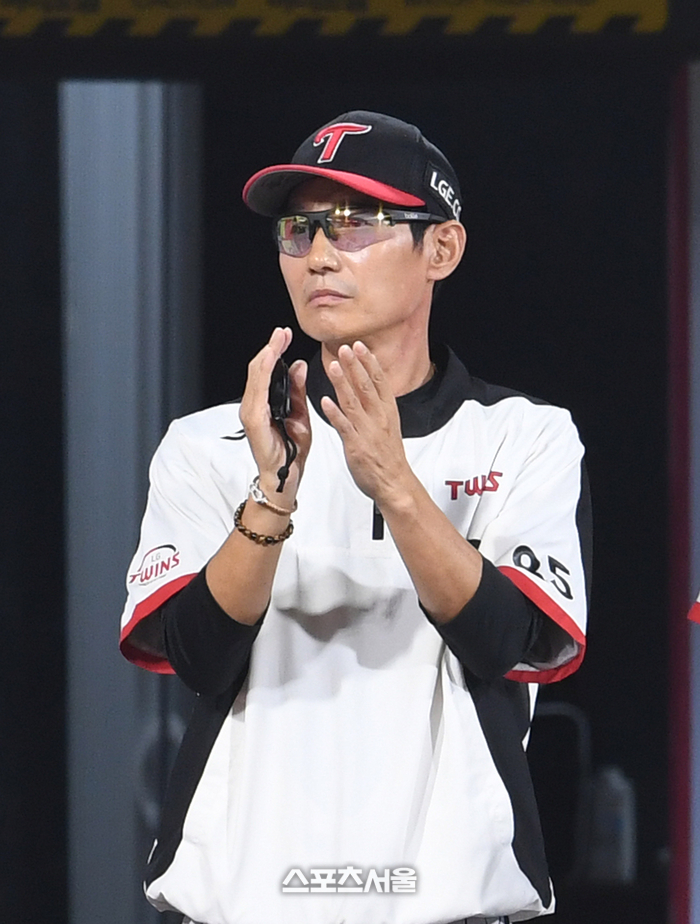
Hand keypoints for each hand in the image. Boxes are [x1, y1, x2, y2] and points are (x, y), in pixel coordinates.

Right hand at [239, 327, 310, 498]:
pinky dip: (264, 373)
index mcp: (265, 404)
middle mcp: (254, 406)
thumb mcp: (300, 415)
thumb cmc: (291, 451)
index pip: (267, 371)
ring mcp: (252, 413)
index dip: (275, 351)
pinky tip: (272, 360)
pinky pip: (258, 392)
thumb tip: (300, 365)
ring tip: (278, 340)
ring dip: (268, 355)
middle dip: (271, 348)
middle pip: (259, 369)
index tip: (285, 336)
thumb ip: (297, 391)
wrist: (286, 479)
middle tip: (283, 332)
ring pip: (257, 376)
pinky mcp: (254, 421)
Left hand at [321, 342, 411, 506]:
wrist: (394, 482)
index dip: (369, 362)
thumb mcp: (389, 424)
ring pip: (353, 402)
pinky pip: (344, 427)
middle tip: (345, 348)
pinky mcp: (356, 445)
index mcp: (387, 411)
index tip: (360, 346)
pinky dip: (335, 414)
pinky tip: (325, 401)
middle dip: (355, 365)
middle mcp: (378, 417)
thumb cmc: (389, 456)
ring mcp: (367, 431)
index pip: (379, 380)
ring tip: (333, 366)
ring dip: (343, 383)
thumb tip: (368, 385)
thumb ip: (377, 404)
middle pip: (366, 386)